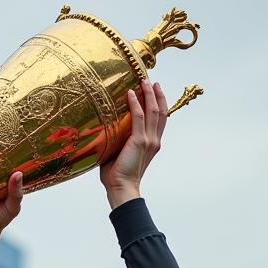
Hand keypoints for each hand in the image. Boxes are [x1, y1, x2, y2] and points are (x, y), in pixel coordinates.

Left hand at [99, 81, 167, 208]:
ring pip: (153, 111)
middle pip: (160, 112)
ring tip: (144, 81)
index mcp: (152, 144)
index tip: (155, 91)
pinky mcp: (139, 141)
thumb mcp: (121, 153)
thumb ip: (119, 140)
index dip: (159, 104)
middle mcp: (154, 141)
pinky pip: (138, 117)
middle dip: (157, 94)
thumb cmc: (117, 175)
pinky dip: (135, 103)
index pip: (160, 120)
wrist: (121, 187)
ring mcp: (148, 140)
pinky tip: (130, 93)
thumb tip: (106, 129)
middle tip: (151, 81)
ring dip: (149, 94)